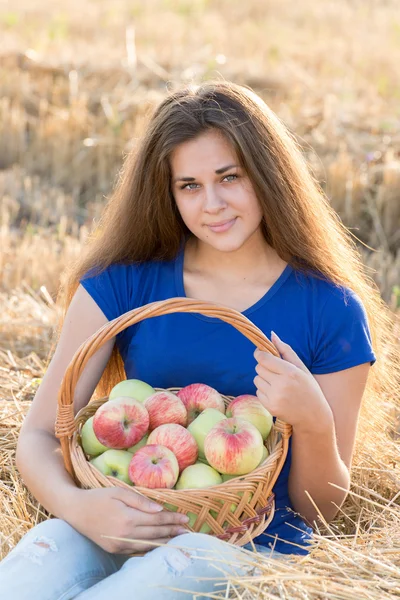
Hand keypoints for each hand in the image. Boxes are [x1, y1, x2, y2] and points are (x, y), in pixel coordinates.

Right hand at [66, 486, 189, 554]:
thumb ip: (140, 500)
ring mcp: (119, 544)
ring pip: (148, 544)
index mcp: (127, 517)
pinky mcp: (115, 550)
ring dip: (165, 541)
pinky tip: (160, 544)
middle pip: (155, 532)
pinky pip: (137, 550)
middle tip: (187, 529)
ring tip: (179, 538)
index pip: (156, 519)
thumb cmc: (98, 497)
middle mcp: (125, 534)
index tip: (185, 518)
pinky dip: (151, 547)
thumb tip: (160, 508)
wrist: (75, 511)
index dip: (171, 518)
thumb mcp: (119, 492)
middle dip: (172, 530)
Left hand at [253, 331, 332, 432]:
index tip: (260, 353)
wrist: (314, 417)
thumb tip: (271, 335)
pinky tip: (277, 394)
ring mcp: (275, 397)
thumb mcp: (301, 368)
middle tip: (275, 371)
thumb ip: (286, 350)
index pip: (263, 358)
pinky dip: (264, 391)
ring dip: (263, 379)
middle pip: (258, 368)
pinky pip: (258, 392)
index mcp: (290, 372)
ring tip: (277, 384)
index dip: (259, 354)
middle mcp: (281, 385)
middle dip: (264, 367)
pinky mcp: (270, 407)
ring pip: (256, 380)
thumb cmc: (309, 388)